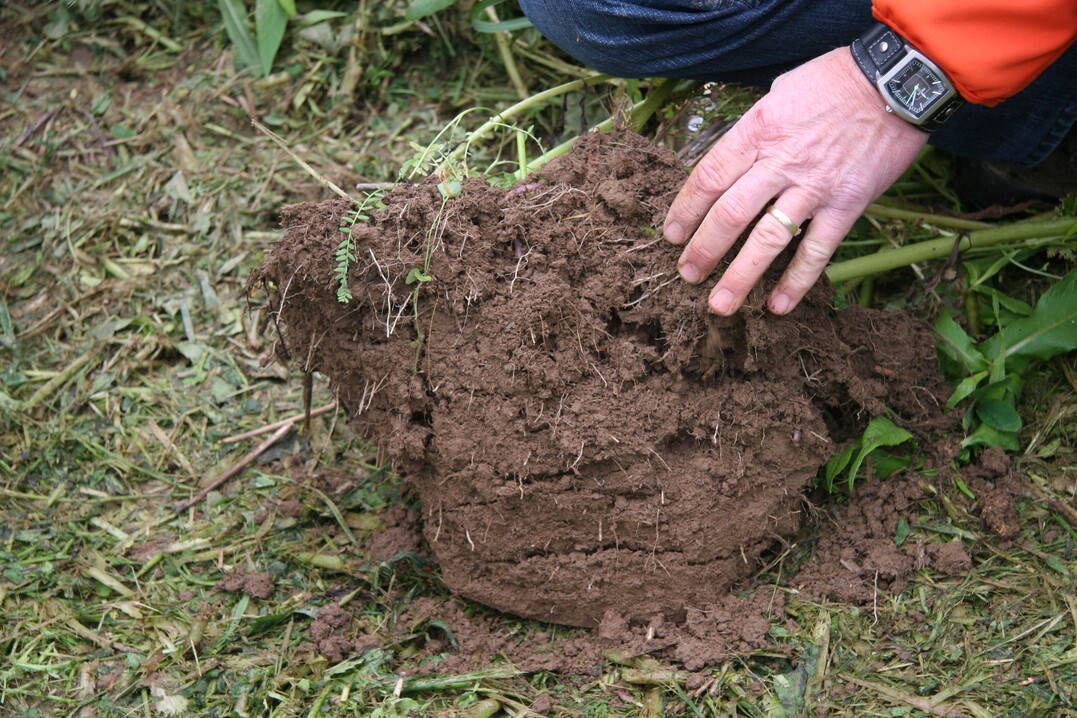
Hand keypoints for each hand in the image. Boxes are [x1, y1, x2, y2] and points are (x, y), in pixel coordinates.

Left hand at [663, 48, 927, 314]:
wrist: (897, 81)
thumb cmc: (833, 81)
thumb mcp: (778, 93)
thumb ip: (752, 132)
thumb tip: (729, 165)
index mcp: (757, 131)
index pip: (708, 178)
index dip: (685, 211)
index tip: (672, 235)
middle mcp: (780, 162)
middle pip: (729, 215)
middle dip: (703, 250)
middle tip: (687, 274)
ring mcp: (813, 186)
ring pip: (767, 240)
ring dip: (740, 276)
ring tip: (720, 304)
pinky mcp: (847, 204)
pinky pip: (816, 250)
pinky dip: (796, 281)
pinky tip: (778, 306)